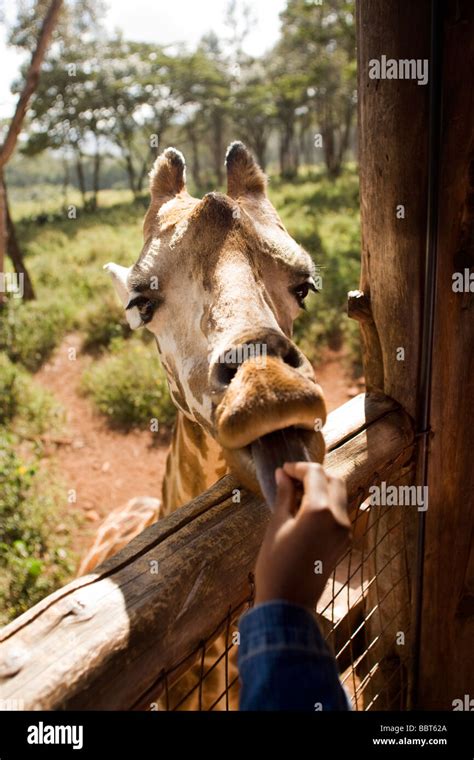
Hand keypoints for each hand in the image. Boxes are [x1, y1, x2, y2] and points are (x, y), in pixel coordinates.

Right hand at [254, 462, 351, 608]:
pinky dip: (325, 504)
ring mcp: (345, 531)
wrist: (287, 605)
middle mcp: (339, 518)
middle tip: (291, 478)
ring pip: (339, 496)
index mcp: (320, 511)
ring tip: (295, 494)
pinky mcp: (344, 542)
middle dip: (315, 474)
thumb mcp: (276, 525)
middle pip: (335, 480)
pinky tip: (304, 510)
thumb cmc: (275, 564)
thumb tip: (282, 474)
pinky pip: (338, 513)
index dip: (298, 467)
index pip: (315, 474)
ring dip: (321, 488)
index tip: (283, 470)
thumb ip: (284, 495)